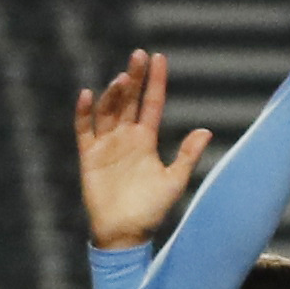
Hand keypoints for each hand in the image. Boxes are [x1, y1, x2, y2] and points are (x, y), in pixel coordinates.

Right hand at [74, 50, 209, 251]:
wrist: (125, 233)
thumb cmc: (151, 209)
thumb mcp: (174, 181)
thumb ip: (187, 155)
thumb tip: (205, 130)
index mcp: (146, 139)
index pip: (151, 104)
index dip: (155, 82)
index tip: (159, 58)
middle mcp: (125, 137)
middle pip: (129, 101)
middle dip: (134, 78)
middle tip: (139, 55)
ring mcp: (106, 144)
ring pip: (108, 110)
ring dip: (114, 94)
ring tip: (123, 79)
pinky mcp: (89, 155)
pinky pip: (84, 129)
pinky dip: (83, 113)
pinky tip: (86, 95)